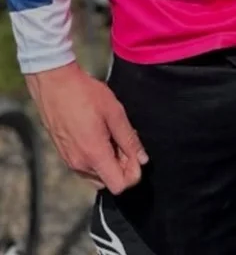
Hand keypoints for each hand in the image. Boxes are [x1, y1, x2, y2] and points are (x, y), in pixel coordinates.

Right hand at [25, 61, 147, 193]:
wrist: (56, 86)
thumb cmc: (87, 96)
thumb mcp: (115, 113)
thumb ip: (129, 139)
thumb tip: (143, 160)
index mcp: (95, 156)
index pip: (119, 186)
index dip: (133, 174)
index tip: (137, 155)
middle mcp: (80, 165)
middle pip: (109, 182)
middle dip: (123, 167)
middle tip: (126, 141)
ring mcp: (69, 162)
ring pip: (97, 176)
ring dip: (110, 163)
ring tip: (114, 137)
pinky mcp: (64, 155)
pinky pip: (86, 168)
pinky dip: (97, 159)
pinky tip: (102, 136)